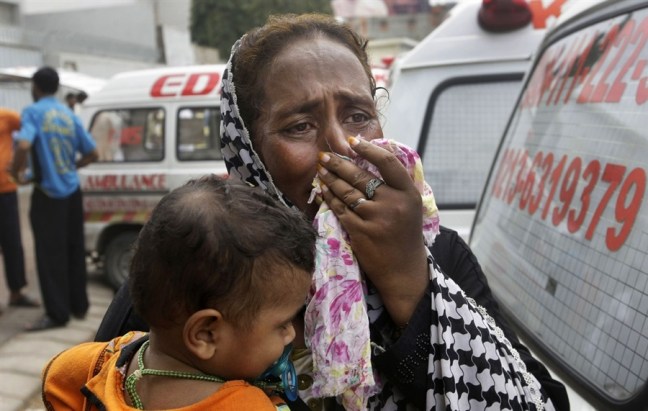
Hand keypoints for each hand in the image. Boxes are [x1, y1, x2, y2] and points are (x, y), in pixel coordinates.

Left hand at [317, 137, 427, 325]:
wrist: (403, 270)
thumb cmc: (405, 236)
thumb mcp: (410, 207)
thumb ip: (395, 186)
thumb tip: (372, 158)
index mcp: (408, 194)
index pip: (388, 163)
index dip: (369, 149)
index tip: (353, 141)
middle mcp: (393, 203)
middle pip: (361, 176)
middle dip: (339, 163)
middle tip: (325, 155)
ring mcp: (376, 218)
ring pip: (347, 191)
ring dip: (330, 178)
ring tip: (321, 170)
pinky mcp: (360, 231)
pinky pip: (340, 209)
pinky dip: (329, 198)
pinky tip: (322, 190)